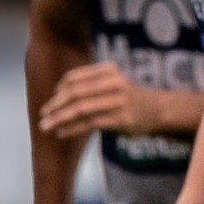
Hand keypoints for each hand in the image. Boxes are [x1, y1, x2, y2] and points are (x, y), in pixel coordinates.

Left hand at [39, 63, 154, 138]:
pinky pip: (90, 124)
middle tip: (42, 115)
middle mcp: (114, 83)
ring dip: (59, 119)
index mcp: (109, 70)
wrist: (161, 111)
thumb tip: (56, 97)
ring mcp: (119, 101)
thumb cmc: (131, 98)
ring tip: (46, 127)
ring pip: (80, 109)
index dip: (59, 91)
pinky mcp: (122, 119)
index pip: (75, 79)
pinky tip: (61, 133)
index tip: (52, 102)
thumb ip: (90, 85)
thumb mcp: (114, 82)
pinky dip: (73, 129)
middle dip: (55, 106)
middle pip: (75, 94)